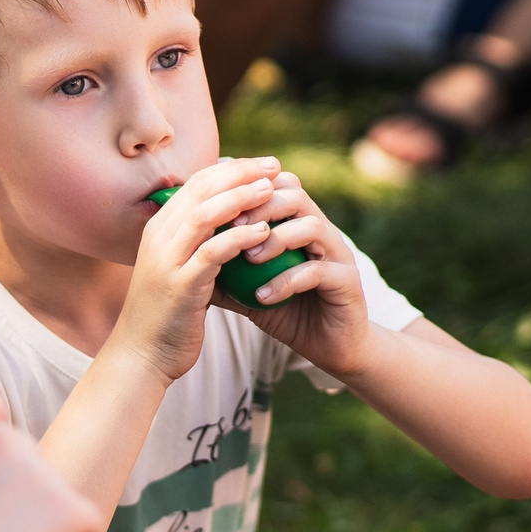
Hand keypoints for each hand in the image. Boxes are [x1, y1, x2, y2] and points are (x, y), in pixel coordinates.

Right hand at [112, 158, 284, 382]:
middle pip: (201, 190)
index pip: (196, 184)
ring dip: (240, 198)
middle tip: (274, 166)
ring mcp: (167, 260)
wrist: (142, 354)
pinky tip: (264, 231)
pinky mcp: (180, 285)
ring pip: (204, 214)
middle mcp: (159, 238)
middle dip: (240, 174)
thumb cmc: (167, 313)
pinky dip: (239, 237)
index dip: (230, 169)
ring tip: (271, 190)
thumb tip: (228, 222)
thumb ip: (196, 244)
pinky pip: (212, 252)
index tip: (262, 165)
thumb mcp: (178, 269)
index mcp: (159, 229)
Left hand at [226, 173, 378, 376]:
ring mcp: (338, 253)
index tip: (216, 206)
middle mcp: (321, 230)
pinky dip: (286, 281)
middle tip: (231, 227)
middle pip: (294, 194)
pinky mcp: (347, 281)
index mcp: (297, 223)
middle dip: (260, 206)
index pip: (275, 185)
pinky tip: (262, 296)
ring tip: (249, 260)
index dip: (246, 189)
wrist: (329, 346)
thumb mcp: (247, 288)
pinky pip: (317, 271)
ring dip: (275, 239)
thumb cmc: (287, 310)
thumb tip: (182, 253)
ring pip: (311, 225)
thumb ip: (222, 268)